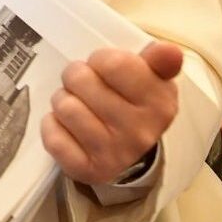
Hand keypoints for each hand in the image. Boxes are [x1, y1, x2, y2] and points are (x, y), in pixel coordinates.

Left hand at [41, 42, 182, 185]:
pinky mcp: (86, 170)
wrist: (130, 156)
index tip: (105, 70)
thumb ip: (157, 60)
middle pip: (80, 80)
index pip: (113, 63)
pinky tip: (68, 127)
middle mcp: (139, 132)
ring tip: (78, 105)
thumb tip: (169, 50)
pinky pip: (52, 136)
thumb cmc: (133, 105)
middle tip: (86, 88)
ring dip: (63, 100)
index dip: (101, 60)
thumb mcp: (151, 80)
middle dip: (77, 78)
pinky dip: (53, 126)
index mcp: (159, 104)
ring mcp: (112, 154)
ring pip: (64, 106)